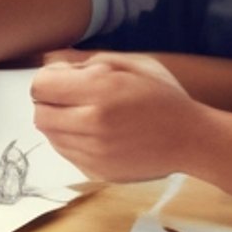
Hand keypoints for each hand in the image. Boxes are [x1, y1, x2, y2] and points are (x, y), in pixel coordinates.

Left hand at [27, 53, 203, 181]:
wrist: (192, 140)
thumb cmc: (163, 97)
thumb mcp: (132, 64)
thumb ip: (88, 61)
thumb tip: (50, 60)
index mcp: (101, 93)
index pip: (41, 86)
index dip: (49, 79)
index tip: (65, 78)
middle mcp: (93, 125)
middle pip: (40, 113)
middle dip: (49, 101)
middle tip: (72, 96)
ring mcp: (94, 153)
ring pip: (50, 136)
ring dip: (58, 122)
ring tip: (86, 113)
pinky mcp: (97, 172)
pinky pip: (65, 153)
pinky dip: (70, 141)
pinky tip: (94, 132)